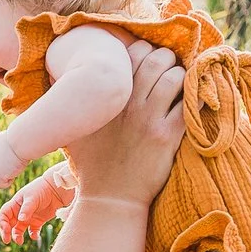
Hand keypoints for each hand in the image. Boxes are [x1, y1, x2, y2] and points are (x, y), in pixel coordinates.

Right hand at [0, 163, 76, 241]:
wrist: (56, 189)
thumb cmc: (42, 189)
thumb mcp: (32, 198)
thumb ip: (26, 209)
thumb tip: (20, 220)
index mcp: (15, 204)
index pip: (4, 214)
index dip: (2, 222)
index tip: (6, 229)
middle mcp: (20, 212)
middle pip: (9, 224)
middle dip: (6, 232)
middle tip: (6, 240)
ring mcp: (28, 217)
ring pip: (19, 230)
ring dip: (17, 236)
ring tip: (20, 241)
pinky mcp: (38, 222)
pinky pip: (32, 231)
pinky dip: (33, 235)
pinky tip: (35, 236)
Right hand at [61, 40, 183, 207]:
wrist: (110, 199)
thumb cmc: (91, 164)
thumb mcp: (71, 129)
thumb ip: (63, 100)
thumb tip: (54, 74)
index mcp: (107, 96)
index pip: (133, 52)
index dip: (145, 52)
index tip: (147, 63)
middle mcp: (128, 102)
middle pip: (157, 58)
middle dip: (167, 59)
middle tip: (168, 72)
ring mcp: (148, 118)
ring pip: (175, 76)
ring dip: (182, 76)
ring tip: (180, 87)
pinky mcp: (167, 136)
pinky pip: (189, 104)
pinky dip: (196, 97)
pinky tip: (194, 101)